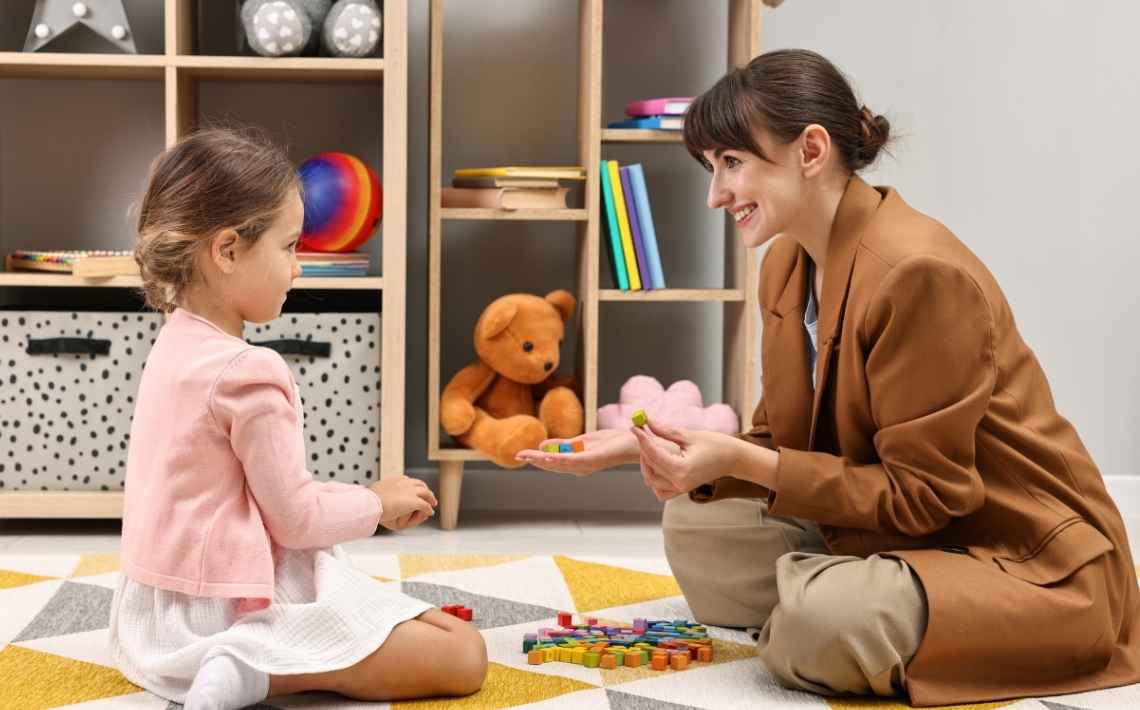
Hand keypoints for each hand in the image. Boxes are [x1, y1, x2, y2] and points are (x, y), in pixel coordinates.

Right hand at [369, 476, 437, 530]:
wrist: (371, 503)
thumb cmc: (370, 501)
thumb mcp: (376, 493)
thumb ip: (381, 492)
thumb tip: (378, 493)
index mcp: (394, 480)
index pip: (407, 480)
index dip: (412, 485)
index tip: (413, 489)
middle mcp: (404, 483)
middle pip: (419, 484)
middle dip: (424, 489)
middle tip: (427, 496)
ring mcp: (410, 491)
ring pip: (426, 493)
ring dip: (430, 498)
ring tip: (432, 503)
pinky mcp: (414, 501)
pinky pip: (425, 505)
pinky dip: (428, 509)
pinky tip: (429, 512)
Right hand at [514, 428, 636, 475]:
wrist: (630, 442)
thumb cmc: (608, 442)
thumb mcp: (582, 441)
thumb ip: (563, 444)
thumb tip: (543, 446)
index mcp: (575, 463)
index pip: (551, 463)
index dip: (535, 459)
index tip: (520, 455)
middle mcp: (578, 467)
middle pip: (552, 465)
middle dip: (534, 460)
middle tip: (518, 456)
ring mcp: (585, 464)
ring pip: (559, 463)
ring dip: (542, 460)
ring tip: (527, 456)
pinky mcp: (592, 459)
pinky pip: (573, 460)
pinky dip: (560, 458)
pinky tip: (549, 456)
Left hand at [632, 419, 738, 499]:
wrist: (732, 459)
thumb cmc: (716, 445)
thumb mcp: (689, 435)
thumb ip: (665, 431)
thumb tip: (647, 422)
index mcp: (682, 469)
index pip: (653, 454)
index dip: (642, 438)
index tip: (635, 426)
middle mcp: (679, 483)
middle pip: (650, 468)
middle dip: (643, 450)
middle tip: (643, 433)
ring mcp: (680, 489)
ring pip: (651, 480)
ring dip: (647, 464)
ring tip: (651, 447)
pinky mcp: (681, 490)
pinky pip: (660, 489)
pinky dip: (654, 478)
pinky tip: (658, 462)